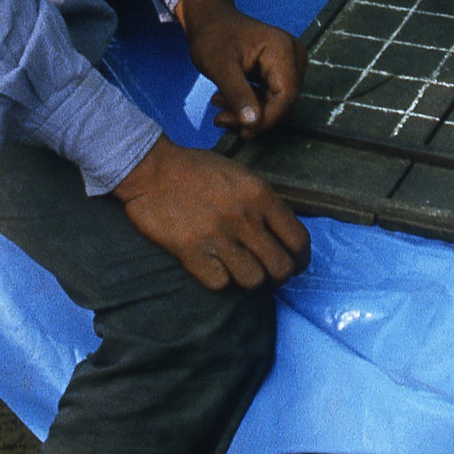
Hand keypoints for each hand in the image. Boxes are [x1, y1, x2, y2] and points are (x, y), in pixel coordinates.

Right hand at [113, 138, 311, 290]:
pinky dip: (220, 280)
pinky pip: (220, 284)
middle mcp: (244, 219)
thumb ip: (263, 203)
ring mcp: (218, 238)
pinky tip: (216, 267)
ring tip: (241, 269)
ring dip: (250, 278)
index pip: (299, 240)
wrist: (152, 170)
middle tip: (269, 272)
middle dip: (280, 275)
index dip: (301, 258)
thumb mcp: (241, 175)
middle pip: (281, 267)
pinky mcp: (192, 253)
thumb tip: (281, 233)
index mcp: (260, 195)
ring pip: (254, 280)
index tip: (296, 263)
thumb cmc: (196, 169)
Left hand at [177, 0, 302, 134]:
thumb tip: (252, 124)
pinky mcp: (281, 72)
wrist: (210, 21)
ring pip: (277, 104)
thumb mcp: (220, 66)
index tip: (242, 131)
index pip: (287, 95)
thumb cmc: (213, 37)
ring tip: (219, 109)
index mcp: (283, 50)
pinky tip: (226, 103)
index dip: (268, 119)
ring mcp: (290, 65)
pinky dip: (250, 106)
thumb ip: (238, 94)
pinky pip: (272, 98)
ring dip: (249, 114)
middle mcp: (294, 57)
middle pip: (284, 102)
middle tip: (221, 119)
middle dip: (254, 118)